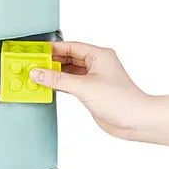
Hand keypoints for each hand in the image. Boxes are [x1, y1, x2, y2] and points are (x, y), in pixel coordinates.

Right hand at [30, 42, 152, 139]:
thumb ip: (58, 79)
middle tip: (33, 64)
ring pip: (68, 71)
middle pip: (68, 57)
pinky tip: (47, 85)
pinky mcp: (91, 91)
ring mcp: (94, 78)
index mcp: (99, 55)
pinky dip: (59, 84)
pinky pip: (71, 83)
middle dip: (51, 61)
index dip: (52, 49)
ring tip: (36, 75)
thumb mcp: (84, 87)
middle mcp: (97, 64)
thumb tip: (37, 72)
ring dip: (54, 73)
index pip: (70, 46)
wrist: (136, 121)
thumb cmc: (120, 100)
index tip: (36, 51)